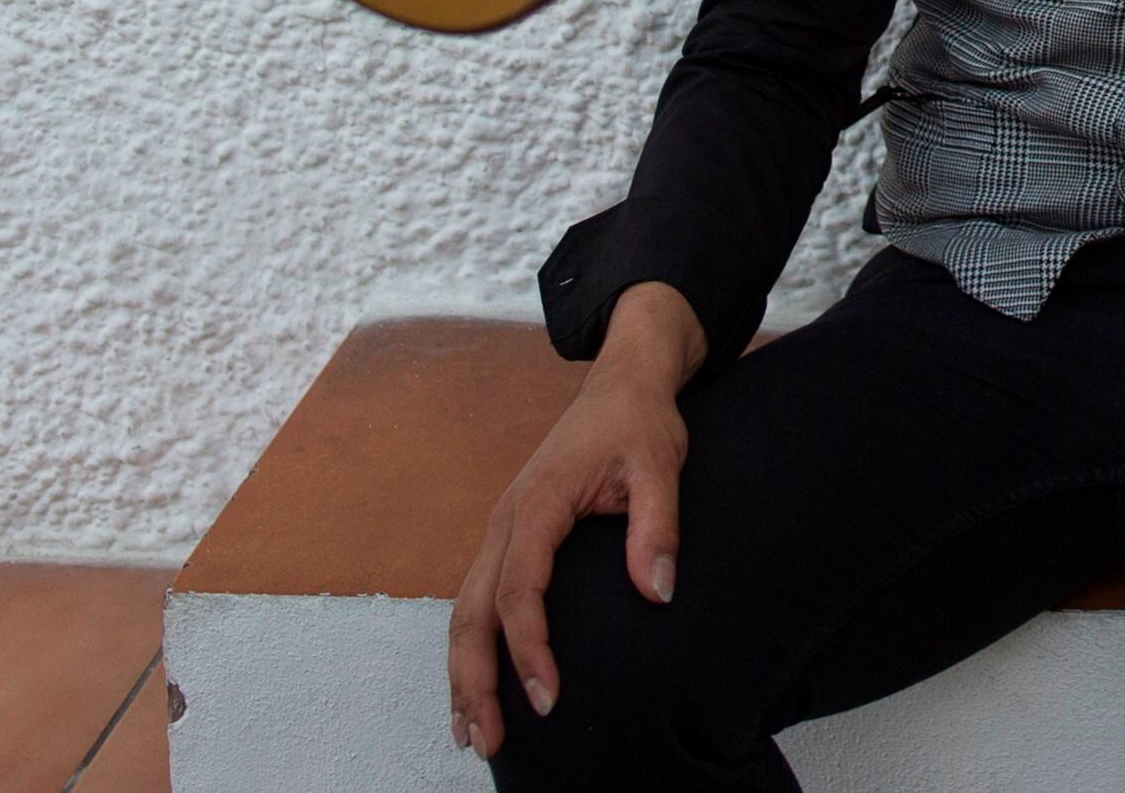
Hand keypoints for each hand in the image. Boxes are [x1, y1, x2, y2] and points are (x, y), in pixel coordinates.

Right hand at [452, 283, 704, 758]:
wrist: (622, 382)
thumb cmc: (640, 422)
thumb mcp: (661, 463)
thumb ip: (658, 526)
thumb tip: (658, 593)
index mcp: (538, 503)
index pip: (521, 589)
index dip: (530, 648)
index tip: (549, 700)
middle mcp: (506, 520)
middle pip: (473, 611)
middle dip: (475, 681)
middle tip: (488, 742)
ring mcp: (501, 529)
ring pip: (465, 611)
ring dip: (463, 673)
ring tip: (471, 734)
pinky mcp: (509, 537)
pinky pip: (478, 599)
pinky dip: (472, 648)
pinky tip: (478, 689)